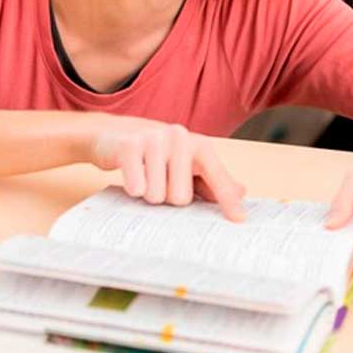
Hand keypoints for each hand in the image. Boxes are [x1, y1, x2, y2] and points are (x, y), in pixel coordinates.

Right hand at [89, 124, 246, 220]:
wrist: (111, 133)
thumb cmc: (155, 154)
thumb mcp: (186, 163)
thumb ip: (212, 179)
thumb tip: (242, 192)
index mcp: (198, 144)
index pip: (217, 176)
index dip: (227, 200)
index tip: (239, 220)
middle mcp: (179, 138)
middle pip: (181, 198)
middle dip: (167, 199)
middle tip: (159, 182)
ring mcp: (153, 140)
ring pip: (157, 196)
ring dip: (148, 195)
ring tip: (144, 177)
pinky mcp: (129, 147)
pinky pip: (137, 187)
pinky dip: (133, 188)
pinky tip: (131, 175)